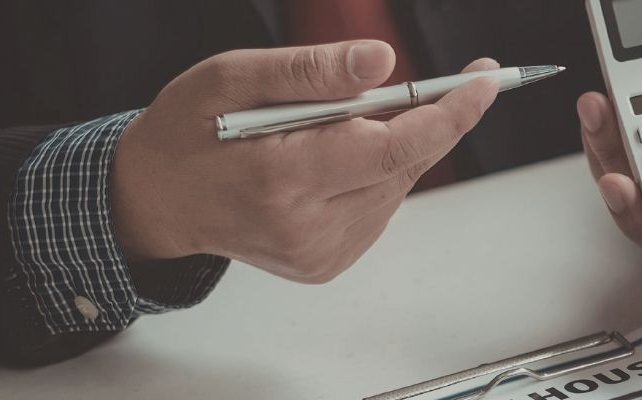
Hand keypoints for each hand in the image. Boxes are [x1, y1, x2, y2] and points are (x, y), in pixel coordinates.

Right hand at [110, 40, 500, 282]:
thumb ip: (310, 70)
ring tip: (342, 122)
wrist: (155, 200)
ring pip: (397, 183)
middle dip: (426, 117)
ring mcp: (320, 252)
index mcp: (282, 178)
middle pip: (404, 164)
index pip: (393, 147)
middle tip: (434, 82)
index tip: (485, 80)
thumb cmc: (188, 131)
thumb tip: (384, 63)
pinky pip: (379, 204)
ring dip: (392, 144)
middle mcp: (307, 226)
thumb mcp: (232, 78)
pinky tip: (336, 156)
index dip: (449, 113)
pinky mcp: (327, 263)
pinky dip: (374, 171)